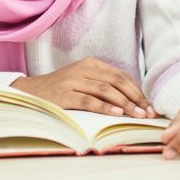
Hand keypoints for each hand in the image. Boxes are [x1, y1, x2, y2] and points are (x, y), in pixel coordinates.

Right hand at [9, 57, 156, 117]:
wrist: (30, 92)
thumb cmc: (61, 89)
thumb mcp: (82, 81)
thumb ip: (103, 85)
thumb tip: (133, 101)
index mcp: (90, 64)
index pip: (121, 75)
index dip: (137, 90)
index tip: (150, 106)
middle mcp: (83, 69)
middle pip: (117, 81)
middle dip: (135, 98)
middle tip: (148, 113)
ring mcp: (72, 81)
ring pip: (105, 90)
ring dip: (124, 103)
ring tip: (137, 115)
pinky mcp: (63, 95)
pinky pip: (88, 100)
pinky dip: (104, 107)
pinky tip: (116, 113)